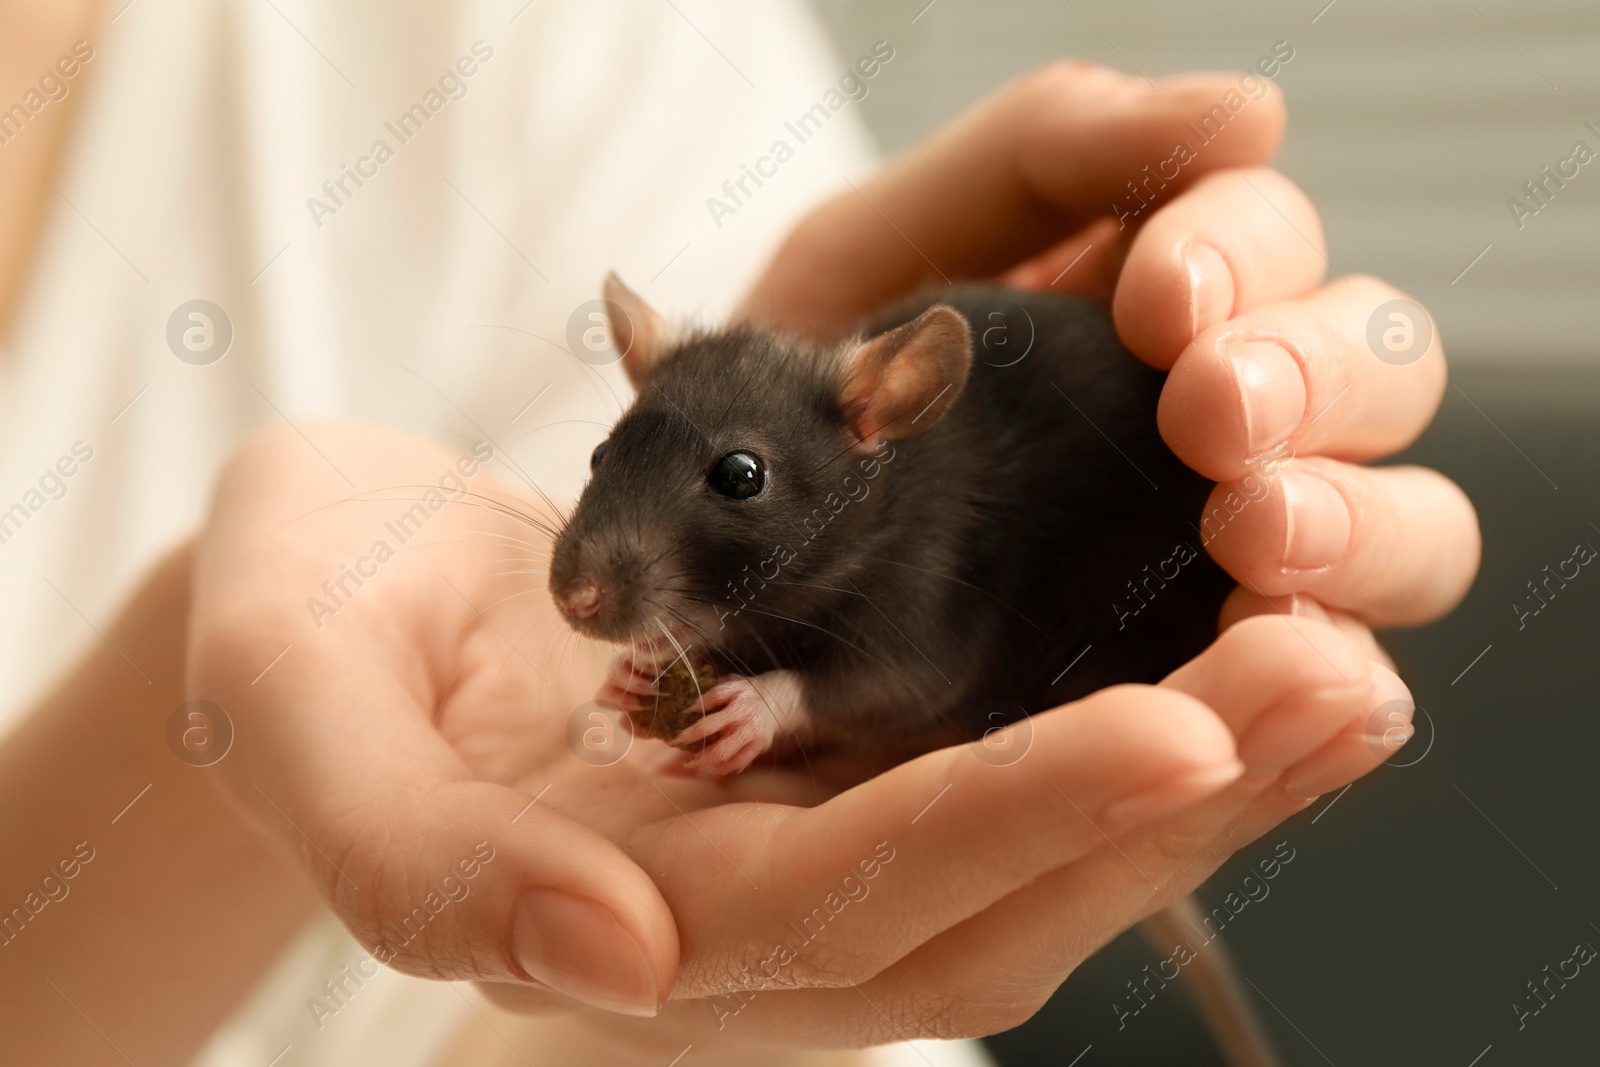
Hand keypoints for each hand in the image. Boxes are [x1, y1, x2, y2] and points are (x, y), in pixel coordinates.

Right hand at [188, 423, 1409, 1054]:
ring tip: (1337, 668)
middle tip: (1335, 680)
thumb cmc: (296, 629)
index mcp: (610, 909)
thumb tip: (611, 956)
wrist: (331, 583)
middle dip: (1163, 802)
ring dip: (1183, 773)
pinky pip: (995, 769)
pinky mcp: (816, 764)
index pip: (842, 898)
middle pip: (980, 898)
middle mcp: (730, 904)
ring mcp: (786, 839)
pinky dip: (1117, 721)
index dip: (1007, 818)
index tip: (1179, 725)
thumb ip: (420, 855)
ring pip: (1016, 852)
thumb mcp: (291, 710)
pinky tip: (1226, 652)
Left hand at [740, 62, 1479, 651]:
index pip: (1276, 248)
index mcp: (1168, 307)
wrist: (718, 580)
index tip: (1163, 303)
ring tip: (1256, 532)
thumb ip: (1041, 160)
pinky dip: (1347, 671)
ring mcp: (1239, 565)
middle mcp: (1232, 428)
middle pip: (1383, 376)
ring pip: (1409, 527)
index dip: (1247, 256)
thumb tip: (1254, 111)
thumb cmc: (802, 404)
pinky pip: (1345, 681)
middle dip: (1317, 380)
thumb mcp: (882, 250)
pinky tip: (1291, 658)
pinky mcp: (1215, 690)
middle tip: (1213, 414)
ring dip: (1362, 521)